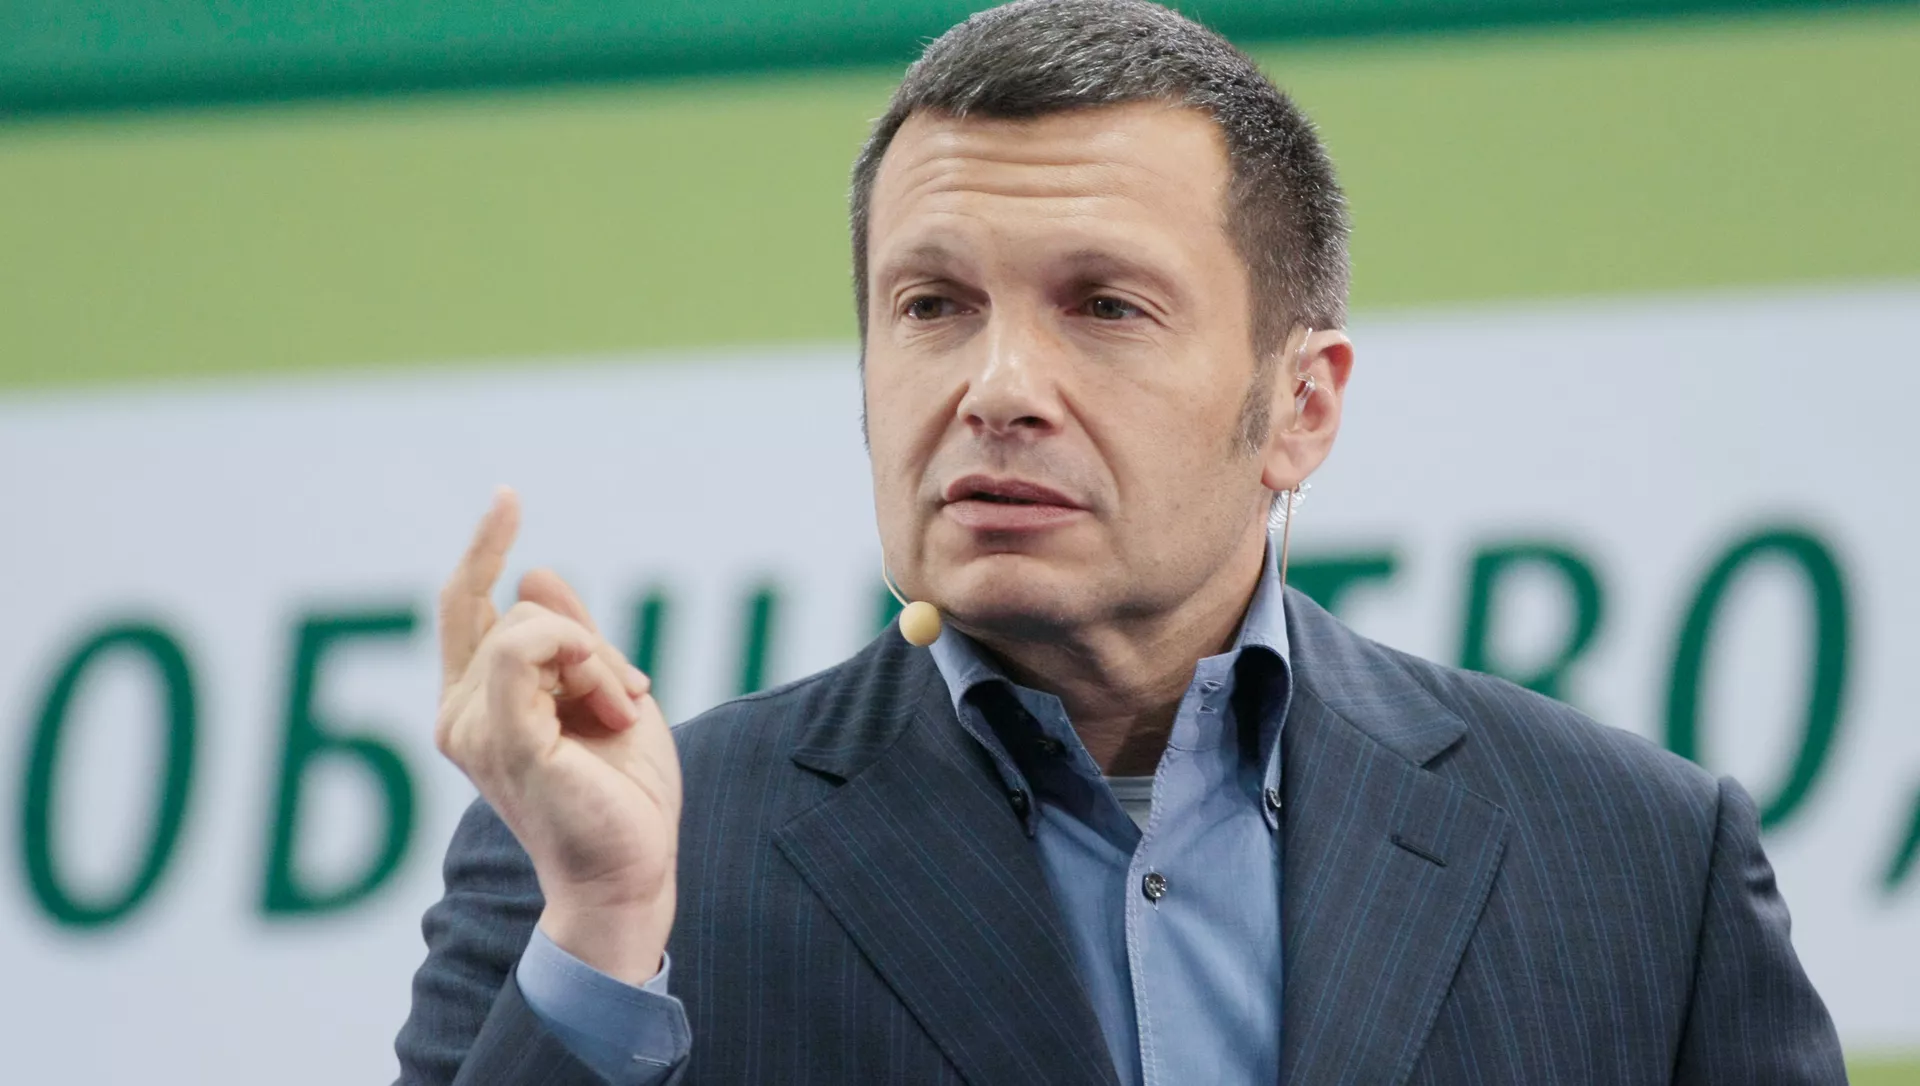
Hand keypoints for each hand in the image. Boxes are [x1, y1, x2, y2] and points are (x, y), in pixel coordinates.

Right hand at [434, 487, 681, 983]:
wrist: (630, 869)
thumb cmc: (621, 795)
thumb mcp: (603, 692)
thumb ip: (570, 638)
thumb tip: (535, 568)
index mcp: (478, 704)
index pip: (465, 604)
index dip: (484, 545)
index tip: (507, 497)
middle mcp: (460, 714)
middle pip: (518, 611)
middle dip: (587, 641)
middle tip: (625, 699)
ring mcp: (473, 728)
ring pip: (531, 625)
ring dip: (597, 661)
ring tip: (618, 718)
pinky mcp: (502, 739)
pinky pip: (526, 648)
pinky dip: (580, 658)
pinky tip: (611, 705)